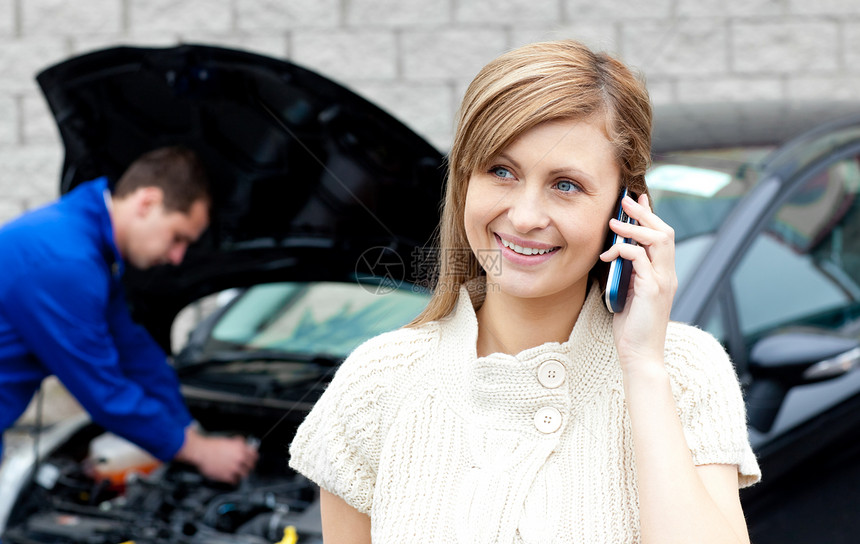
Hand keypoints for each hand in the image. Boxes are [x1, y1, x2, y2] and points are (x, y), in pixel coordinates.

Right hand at [175, 427, 258, 483]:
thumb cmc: (211, 446)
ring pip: (245, 474)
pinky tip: (232, 477)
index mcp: (241, 449)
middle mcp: (239, 458)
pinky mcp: (227, 476)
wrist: (201, 452)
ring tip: (239, 472)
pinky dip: (234, 480)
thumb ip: (238, 443)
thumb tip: (243, 443)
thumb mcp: (228, 440)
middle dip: (249, 466)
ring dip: (242, 473)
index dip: (253, 457)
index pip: (255, 455)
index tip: (252, 459)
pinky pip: (235, 481)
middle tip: (246, 466)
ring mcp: (234, 468)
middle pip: (251, 466)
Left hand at [599, 193, 676, 369]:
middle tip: (624, 201)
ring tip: (614, 223)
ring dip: (635, 228)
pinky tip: (609, 254)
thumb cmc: (632, 328)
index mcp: (663, 275)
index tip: (637, 200)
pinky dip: (624, 251)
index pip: (662, 237)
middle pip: (664, 232)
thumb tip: (612, 256)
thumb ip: (626, 274)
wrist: (640, 355)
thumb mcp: (627, 294)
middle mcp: (667, 275)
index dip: (650, 217)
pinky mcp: (652, 291)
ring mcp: (663, 282)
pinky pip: (641, 260)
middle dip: (644, 213)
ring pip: (659, 241)